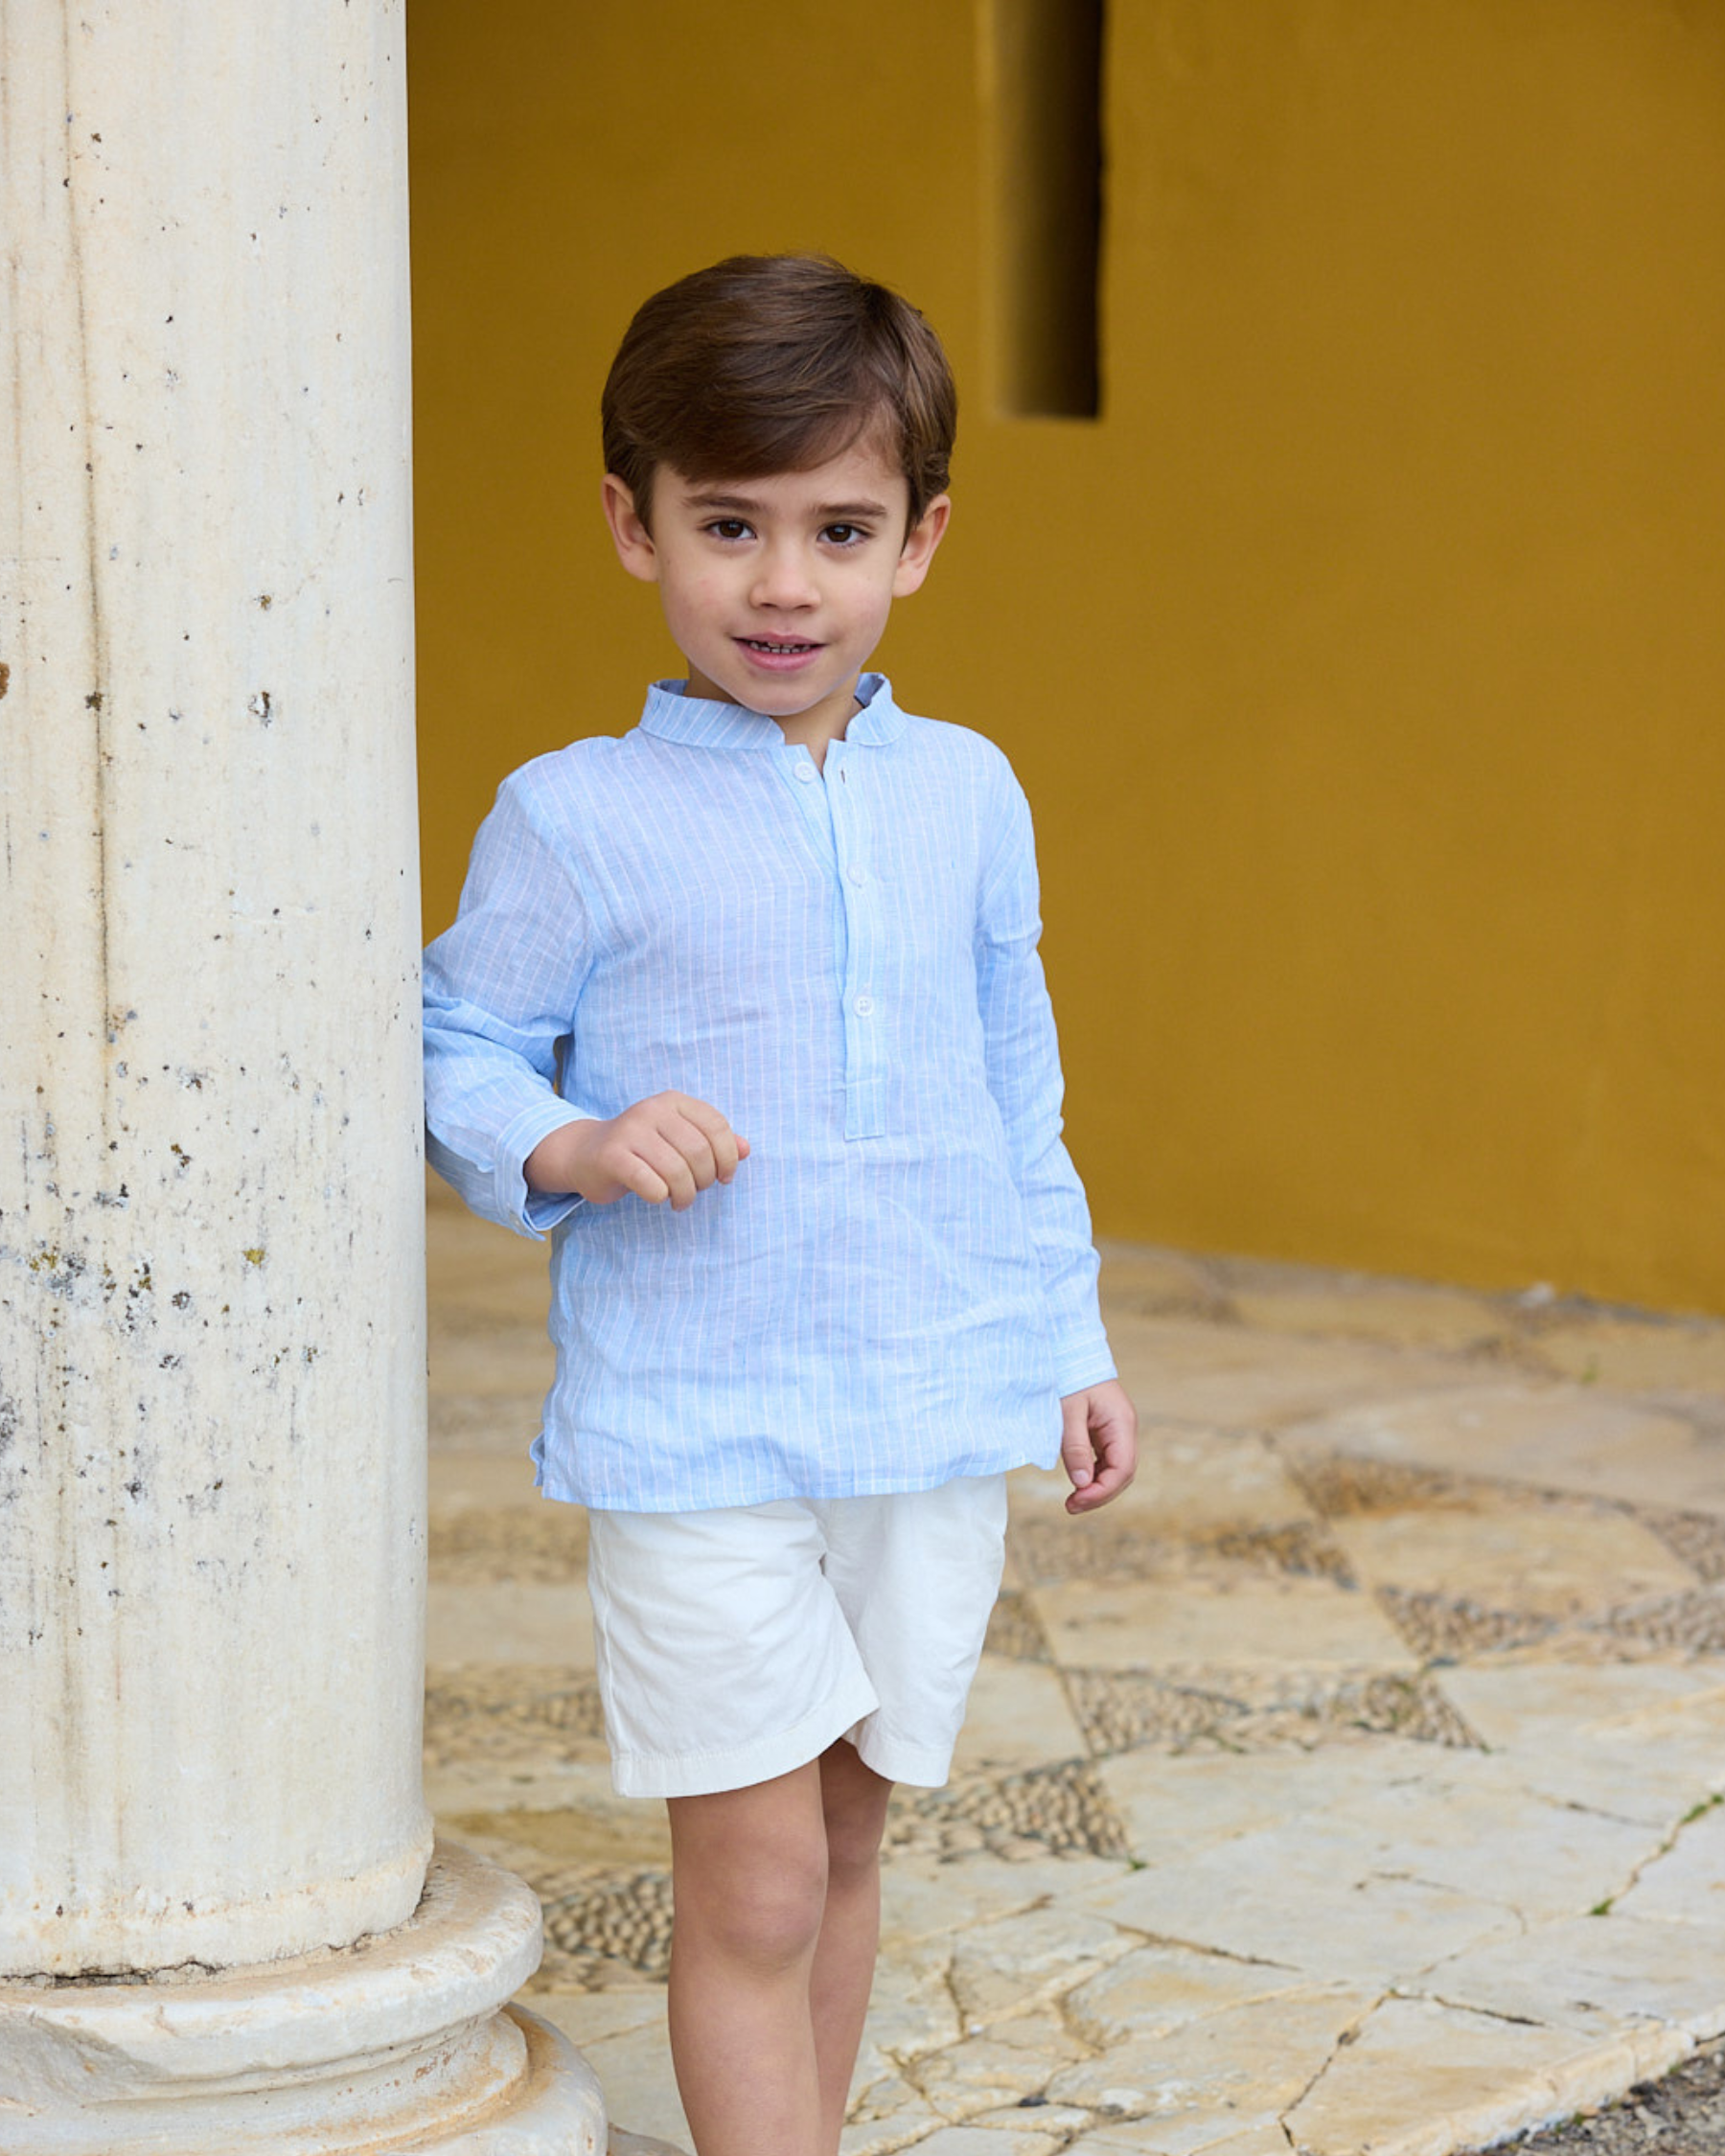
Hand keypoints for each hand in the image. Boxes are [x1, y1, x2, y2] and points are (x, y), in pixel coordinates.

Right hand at [525, 1092, 748, 1209]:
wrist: (585, 1154)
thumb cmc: (642, 1150)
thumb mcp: (679, 1139)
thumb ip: (714, 1143)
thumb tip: (746, 1149)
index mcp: (673, 1101)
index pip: (717, 1127)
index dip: (727, 1158)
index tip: (724, 1178)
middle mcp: (652, 1110)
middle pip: (699, 1152)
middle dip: (704, 1181)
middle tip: (694, 1191)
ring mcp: (630, 1131)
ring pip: (677, 1172)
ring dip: (685, 1195)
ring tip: (679, 1200)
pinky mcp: (612, 1156)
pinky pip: (652, 1185)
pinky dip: (660, 1197)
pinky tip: (656, 1197)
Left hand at [1060, 1379, 1136, 1513]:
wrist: (1070, 1352)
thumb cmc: (1069, 1376)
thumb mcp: (1068, 1411)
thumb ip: (1075, 1446)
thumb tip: (1081, 1483)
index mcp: (1122, 1423)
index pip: (1123, 1468)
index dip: (1102, 1490)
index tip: (1077, 1500)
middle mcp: (1124, 1430)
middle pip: (1122, 1474)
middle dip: (1099, 1494)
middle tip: (1071, 1506)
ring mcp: (1116, 1432)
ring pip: (1114, 1470)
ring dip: (1096, 1488)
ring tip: (1072, 1501)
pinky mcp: (1104, 1433)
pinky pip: (1104, 1461)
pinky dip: (1092, 1475)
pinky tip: (1077, 1483)